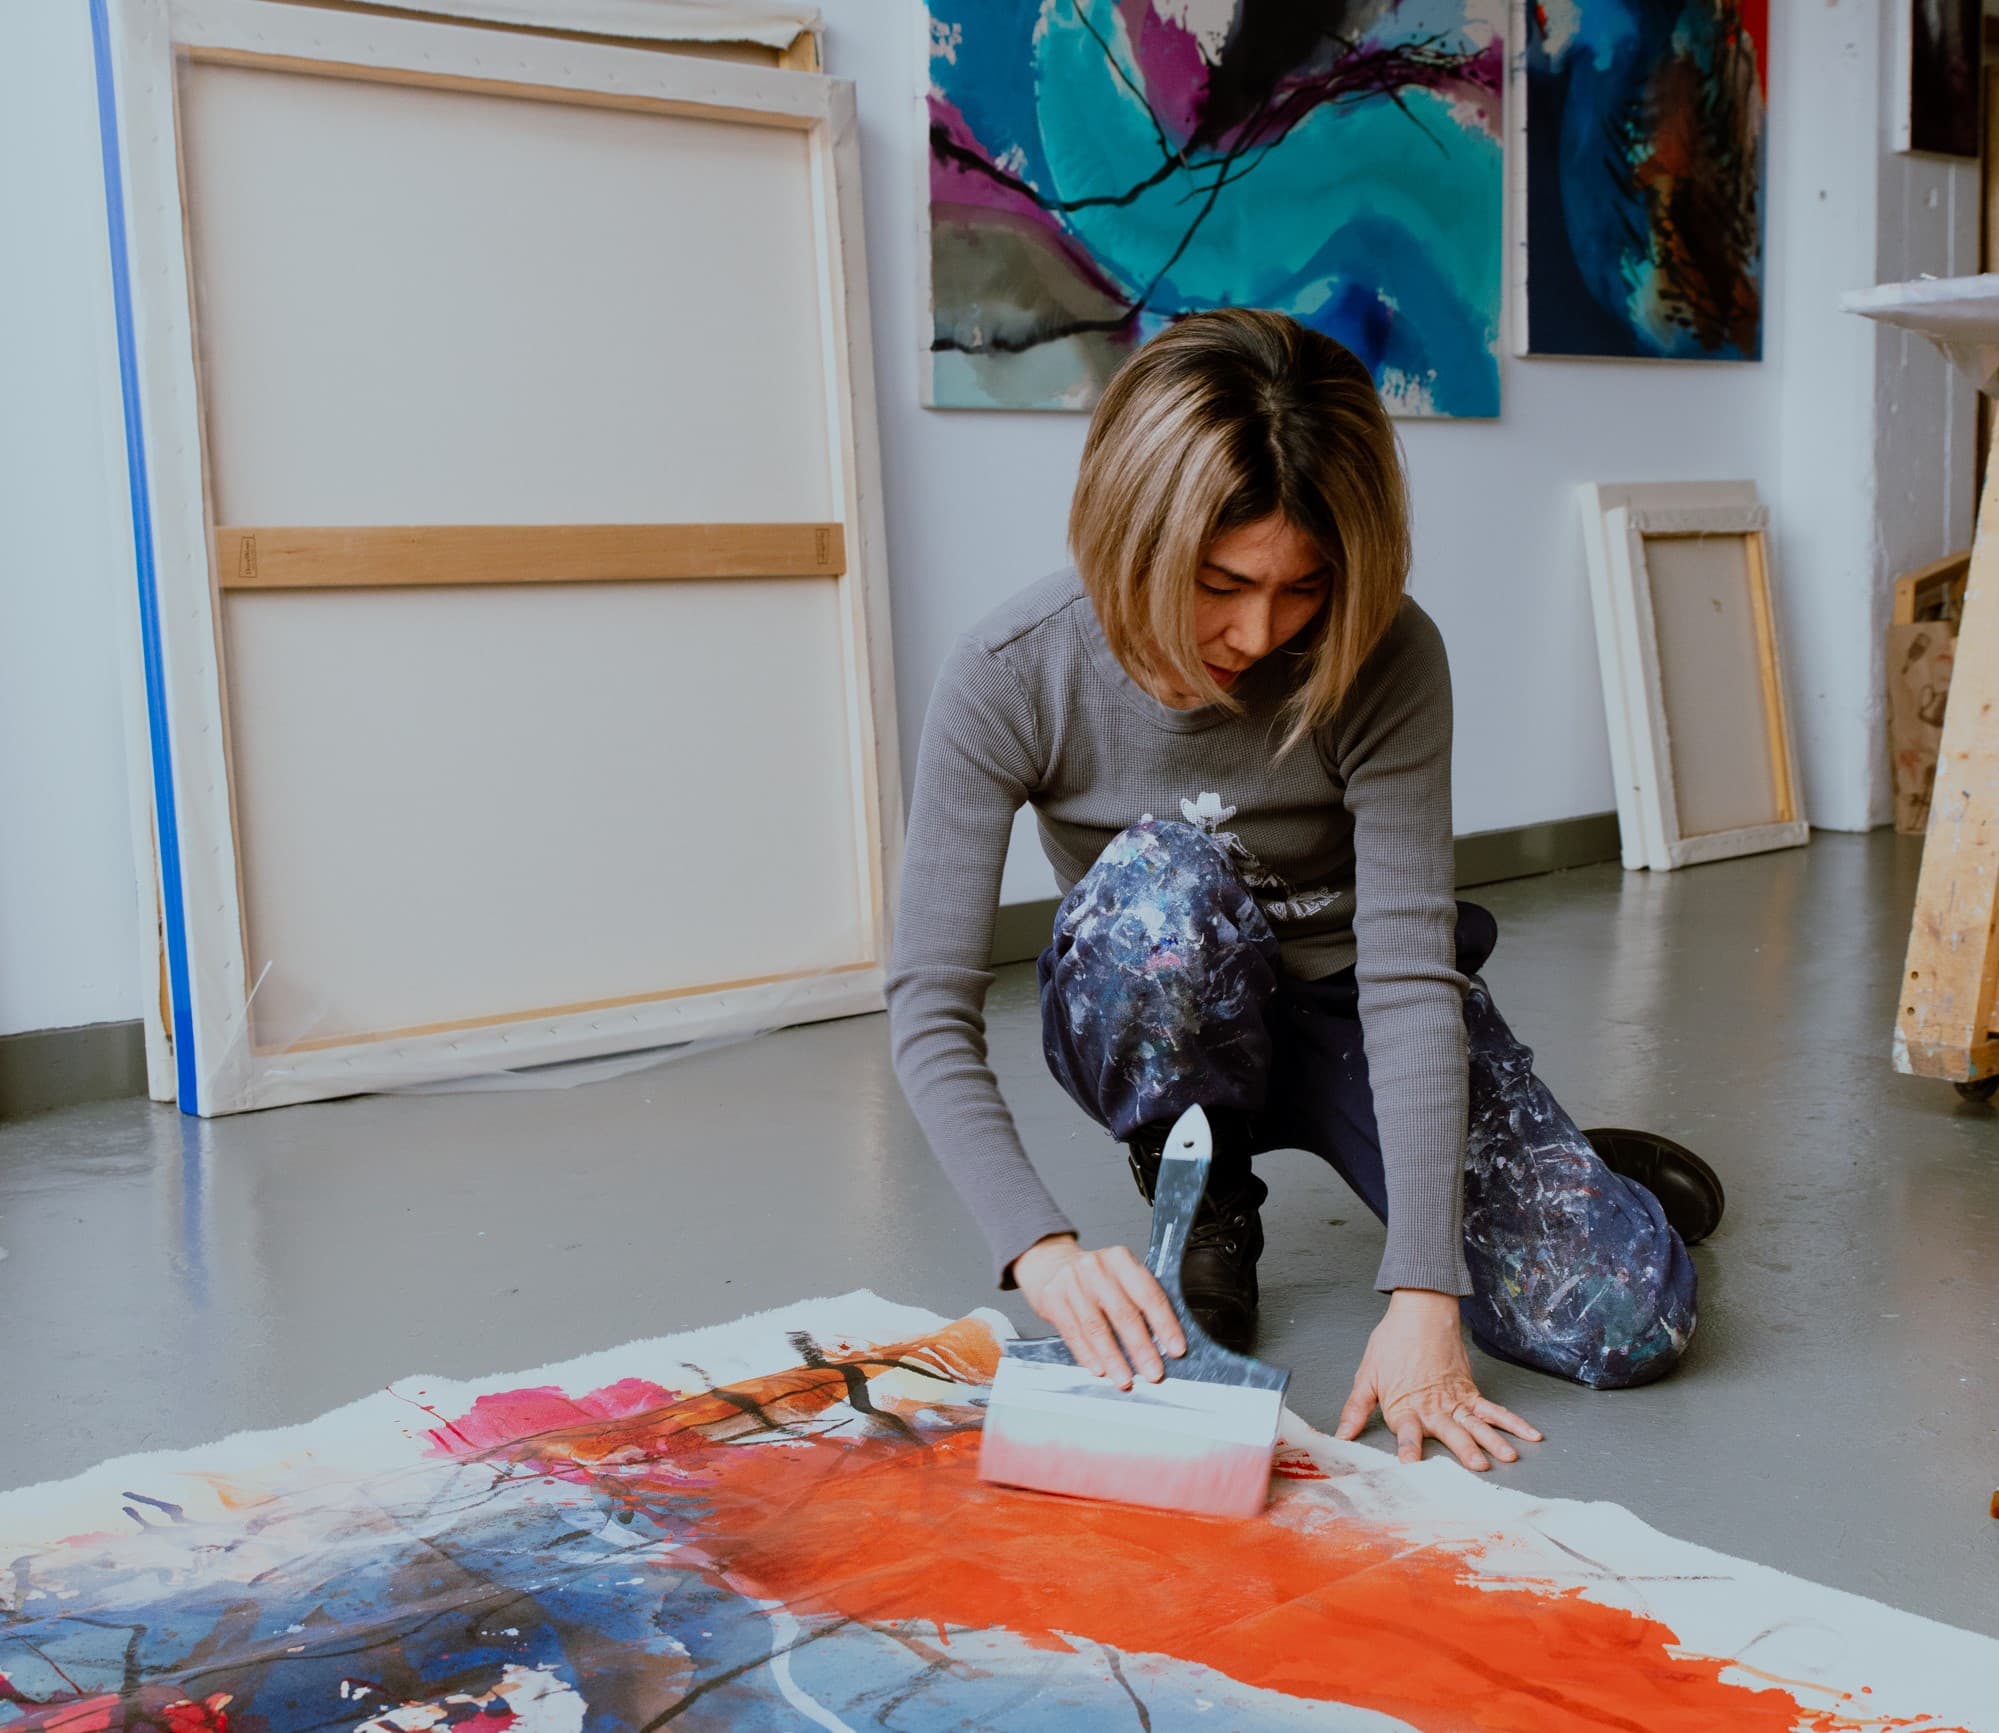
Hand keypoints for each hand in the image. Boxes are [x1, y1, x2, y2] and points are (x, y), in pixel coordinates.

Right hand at [1010, 1234, 1186, 1388]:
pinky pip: (1073, 1333)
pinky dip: (1088, 1355)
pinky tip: (1098, 1368)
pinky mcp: (1053, 1298)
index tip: (1175, 1349)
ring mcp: (1072, 1282)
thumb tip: (1164, 1342)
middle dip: (1141, 1348)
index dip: (1165, 1325)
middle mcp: (1096, 1268)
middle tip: (1152, 1372)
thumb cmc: (1095, 1277)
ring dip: (1113, 1359)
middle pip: (1123, 1313)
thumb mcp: (1120, 1276)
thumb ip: (1140, 1301)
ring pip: (1097, 1327)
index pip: (1148, 1294)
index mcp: (1121, 1259)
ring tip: (1125, 1379)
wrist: (1052, 1265)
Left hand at [1335, 1289, 1541, 1471]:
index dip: (1408, 1447)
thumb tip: (1341, 1436)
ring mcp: (1455, 1399)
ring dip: (1493, 1440)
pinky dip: (1512, 1422)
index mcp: (1405, 1406)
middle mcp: (1433, 1407)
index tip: (1411, 1464)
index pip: (1407, 1432)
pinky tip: (1529, 1435)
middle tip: (1479, 1466)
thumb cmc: (1391, 1343)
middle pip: (1450, 1431)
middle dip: (1464, 1449)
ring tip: (1507, 1457)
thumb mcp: (1367, 1376)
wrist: (1420, 1312)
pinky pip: (1493, 1409)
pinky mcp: (1470, 1390)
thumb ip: (1356, 1410)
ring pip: (1477, 1424)